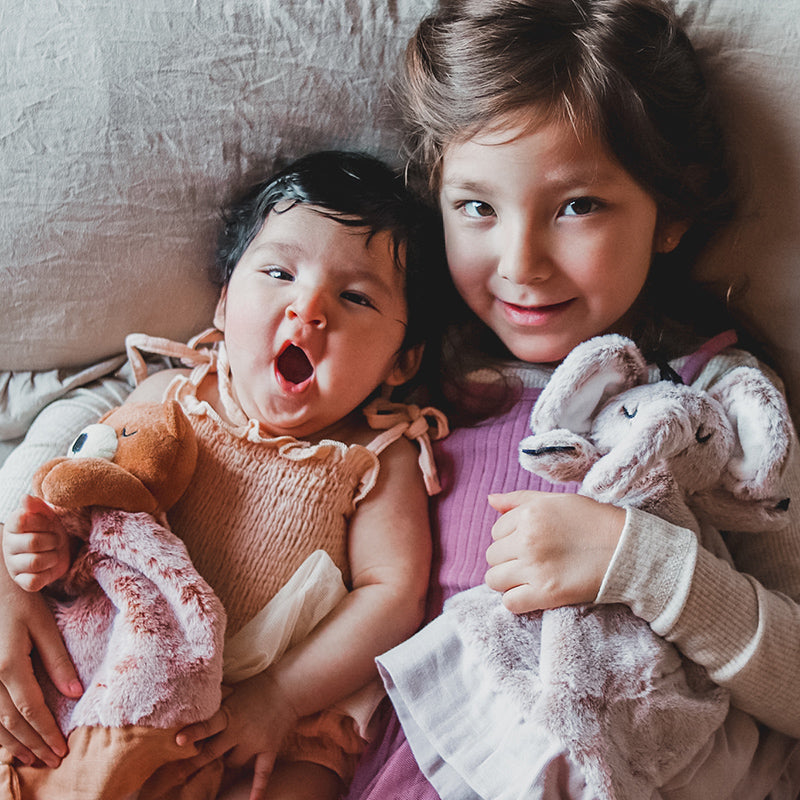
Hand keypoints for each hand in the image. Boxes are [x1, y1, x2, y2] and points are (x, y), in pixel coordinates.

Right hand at [0, 541, 81, 766]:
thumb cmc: (19, 600)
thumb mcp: (44, 626)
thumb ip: (58, 661)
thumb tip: (75, 694)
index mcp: (8, 665)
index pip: (31, 710)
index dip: (47, 732)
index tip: (63, 750)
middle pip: (9, 722)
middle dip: (32, 743)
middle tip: (52, 761)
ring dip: (10, 743)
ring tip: (31, 758)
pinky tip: (6, 739)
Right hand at [3, 495, 69, 591]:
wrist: (60, 547)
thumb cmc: (51, 528)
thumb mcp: (46, 513)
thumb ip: (36, 505)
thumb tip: (25, 498)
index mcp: (12, 526)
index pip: (23, 521)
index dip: (43, 522)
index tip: (49, 524)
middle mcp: (8, 546)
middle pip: (33, 542)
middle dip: (52, 540)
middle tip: (55, 539)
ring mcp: (13, 566)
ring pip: (36, 562)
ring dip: (52, 556)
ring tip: (53, 552)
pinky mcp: (23, 582)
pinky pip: (34, 582)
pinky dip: (47, 575)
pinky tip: (49, 567)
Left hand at [166, 672, 298, 799]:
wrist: (288, 687)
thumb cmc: (256, 687)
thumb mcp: (233, 692)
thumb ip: (216, 704)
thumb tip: (191, 707)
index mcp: (230, 713)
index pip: (208, 725)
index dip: (193, 733)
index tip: (178, 741)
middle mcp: (241, 729)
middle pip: (213, 751)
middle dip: (197, 761)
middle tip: (178, 772)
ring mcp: (255, 741)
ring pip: (232, 763)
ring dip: (226, 761)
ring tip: (226, 752)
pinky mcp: (269, 748)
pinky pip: (263, 772)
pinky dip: (258, 788)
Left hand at [484, 490, 624, 613]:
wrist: (628, 550)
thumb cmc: (593, 521)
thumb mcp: (557, 500)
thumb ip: (519, 499)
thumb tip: (490, 500)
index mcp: (530, 514)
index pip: (496, 531)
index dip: (511, 537)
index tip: (530, 542)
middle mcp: (528, 540)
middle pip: (492, 556)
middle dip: (508, 558)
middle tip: (531, 560)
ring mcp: (535, 568)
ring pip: (494, 580)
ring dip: (507, 580)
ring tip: (528, 577)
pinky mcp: (546, 594)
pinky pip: (509, 603)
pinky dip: (516, 600)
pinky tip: (532, 593)